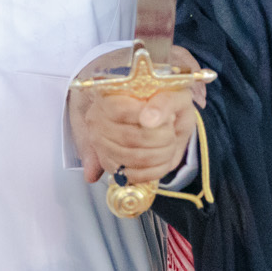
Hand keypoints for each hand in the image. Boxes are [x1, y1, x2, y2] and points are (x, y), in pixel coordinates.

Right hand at [68, 46, 204, 186]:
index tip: (169, 117)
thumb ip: (164, 102)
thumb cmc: (168, 106)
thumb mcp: (174, 94)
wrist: (169, 120)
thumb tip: (148, 119)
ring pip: (133, 158)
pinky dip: (155, 171)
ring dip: (162, 155)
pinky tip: (163, 160)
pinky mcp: (110, 165)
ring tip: (169, 144)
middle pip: (130, 138)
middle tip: (172, 133)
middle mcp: (97, 121)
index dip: (150, 118)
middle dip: (162, 140)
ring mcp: (101, 146)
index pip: (122, 111)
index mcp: (108, 98)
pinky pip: (132, 176)